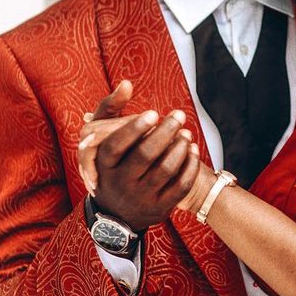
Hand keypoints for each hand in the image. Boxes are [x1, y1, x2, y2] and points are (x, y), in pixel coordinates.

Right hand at [77, 83, 201, 231]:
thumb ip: (110, 108)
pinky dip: (190, 166)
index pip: (115, 146)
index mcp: (102, 166)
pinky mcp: (159, 208)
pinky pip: (180, 186)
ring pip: (165, 170)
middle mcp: (119, 184)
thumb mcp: (102, 138)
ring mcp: (140, 198)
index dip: (134, 128)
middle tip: (179, 115)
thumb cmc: (114, 163)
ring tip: (187, 133)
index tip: (154, 112)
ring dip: (179, 148)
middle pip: (144, 155)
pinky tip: (192, 150)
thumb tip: (127, 83)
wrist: (119, 212)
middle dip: (165, 132)